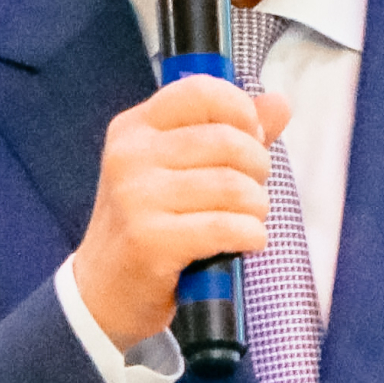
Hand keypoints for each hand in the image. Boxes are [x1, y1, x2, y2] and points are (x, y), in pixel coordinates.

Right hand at [73, 76, 290, 350]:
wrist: (104, 291)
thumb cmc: (150, 224)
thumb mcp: (178, 169)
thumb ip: (230, 133)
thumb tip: (280, 102)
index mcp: (134, 128)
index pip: (199, 91)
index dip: (240, 110)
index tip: (252, 136)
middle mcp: (130, 156)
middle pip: (226, 140)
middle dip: (258, 167)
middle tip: (253, 189)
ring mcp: (136, 198)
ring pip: (231, 186)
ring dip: (257, 207)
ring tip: (249, 219)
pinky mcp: (149, 241)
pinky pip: (225, 226)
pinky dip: (250, 235)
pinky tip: (247, 241)